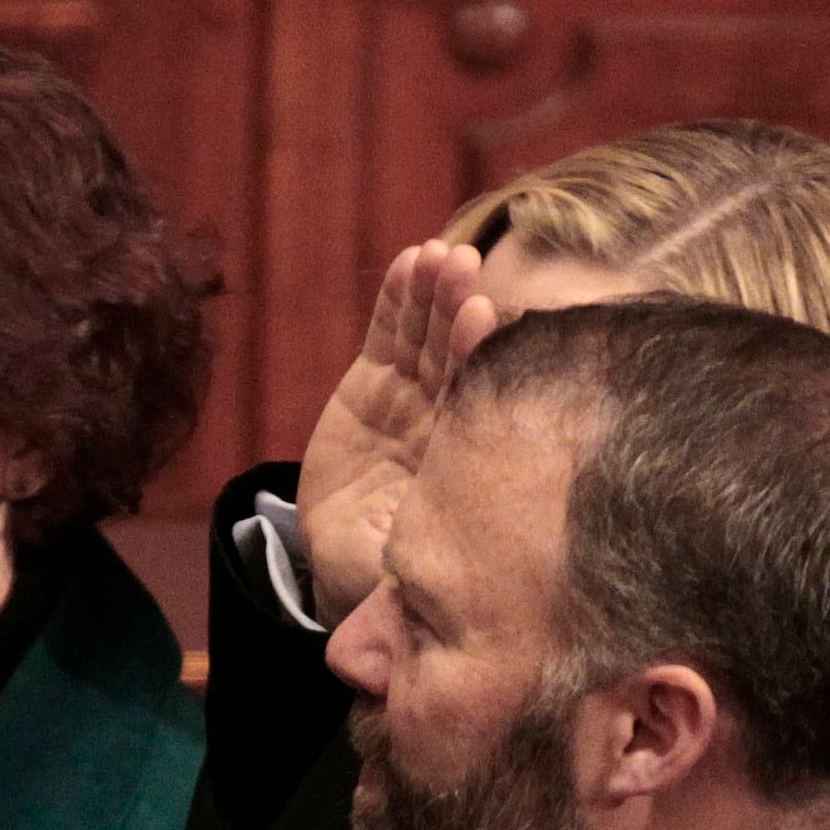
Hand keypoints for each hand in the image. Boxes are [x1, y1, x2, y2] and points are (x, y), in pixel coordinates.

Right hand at [294, 240, 501, 625]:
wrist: (342, 559)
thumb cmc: (379, 574)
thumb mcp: (405, 574)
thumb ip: (430, 558)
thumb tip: (465, 560)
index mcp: (462, 456)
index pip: (476, 396)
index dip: (478, 355)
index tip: (486, 317)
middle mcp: (445, 418)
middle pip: (455, 354)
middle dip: (458, 308)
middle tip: (465, 267)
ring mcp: (411, 398)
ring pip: (425, 336)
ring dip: (432, 293)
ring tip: (437, 255)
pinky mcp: (373, 386)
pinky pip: (388, 336)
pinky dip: (396, 301)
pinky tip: (409, 262)